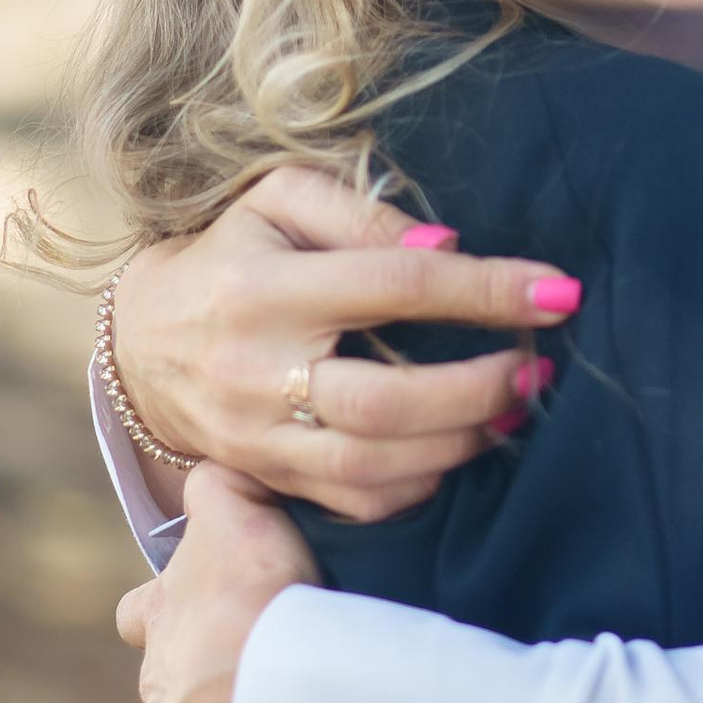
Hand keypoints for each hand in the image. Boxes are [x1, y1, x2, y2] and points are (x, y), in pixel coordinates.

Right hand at [111, 169, 578, 520]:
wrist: (143, 341)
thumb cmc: (236, 251)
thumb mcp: (282, 199)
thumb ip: (363, 213)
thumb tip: (447, 248)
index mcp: (266, 290)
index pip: (396, 288)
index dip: (486, 289)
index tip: (559, 291)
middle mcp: (257, 374)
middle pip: (386, 400)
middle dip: (479, 389)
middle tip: (539, 367)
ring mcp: (259, 438)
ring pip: (373, 464)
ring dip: (461, 442)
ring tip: (517, 407)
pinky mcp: (267, 479)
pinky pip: (355, 502)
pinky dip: (420, 482)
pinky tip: (460, 447)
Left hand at [118, 463, 317, 702]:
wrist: (275, 697)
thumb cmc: (258, 598)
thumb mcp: (237, 513)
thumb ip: (217, 488)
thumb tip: (209, 464)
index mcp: (157, 621)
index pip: (139, 612)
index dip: (164, 609)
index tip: (205, 611)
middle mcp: (152, 691)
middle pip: (164, 688)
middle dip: (199, 686)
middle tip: (255, 678)